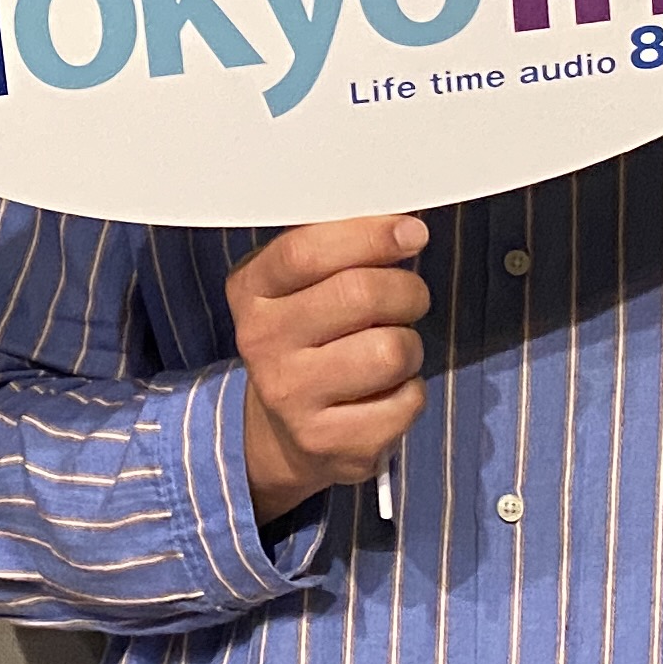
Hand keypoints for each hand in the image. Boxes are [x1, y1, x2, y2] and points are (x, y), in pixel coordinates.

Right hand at [232, 214, 434, 523]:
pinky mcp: (327, 441)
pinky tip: (385, 393)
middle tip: (409, 298)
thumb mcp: (300, 286)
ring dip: (410, 346)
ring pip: (391, 350)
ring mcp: (290, 396)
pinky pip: (405, 401)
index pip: (306, 250)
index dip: (370, 236)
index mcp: (251, 290)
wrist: (282, 432)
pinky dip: (411, 393)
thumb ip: (338, 250)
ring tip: (392, 350)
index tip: (411, 232)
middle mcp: (261, 342)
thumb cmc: (309, 339)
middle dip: (406, 290)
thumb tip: (405, 222)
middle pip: (360, 294)